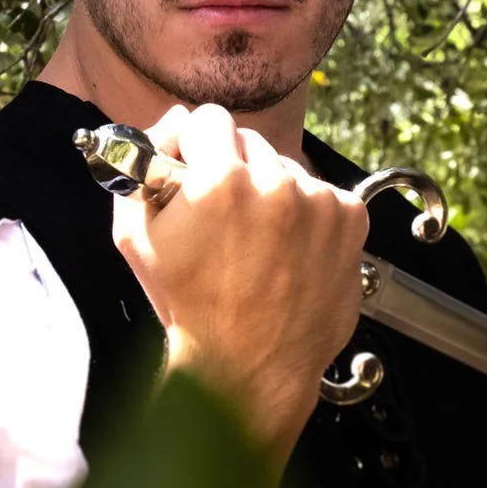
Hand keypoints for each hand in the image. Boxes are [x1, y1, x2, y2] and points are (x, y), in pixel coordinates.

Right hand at [111, 104, 369, 467]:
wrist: (249, 368)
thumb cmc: (190, 307)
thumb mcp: (136, 238)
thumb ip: (142, 167)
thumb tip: (173, 122)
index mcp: (219, 181)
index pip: (209, 119)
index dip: (196, 147)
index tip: (195, 173)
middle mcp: (276, 183)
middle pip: (249, 143)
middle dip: (234, 172)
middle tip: (225, 223)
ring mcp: (319, 201)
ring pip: (287, 168)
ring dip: (272, 195)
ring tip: (259, 247)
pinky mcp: (350, 218)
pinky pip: (321, 194)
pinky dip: (307, 217)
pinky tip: (289, 254)